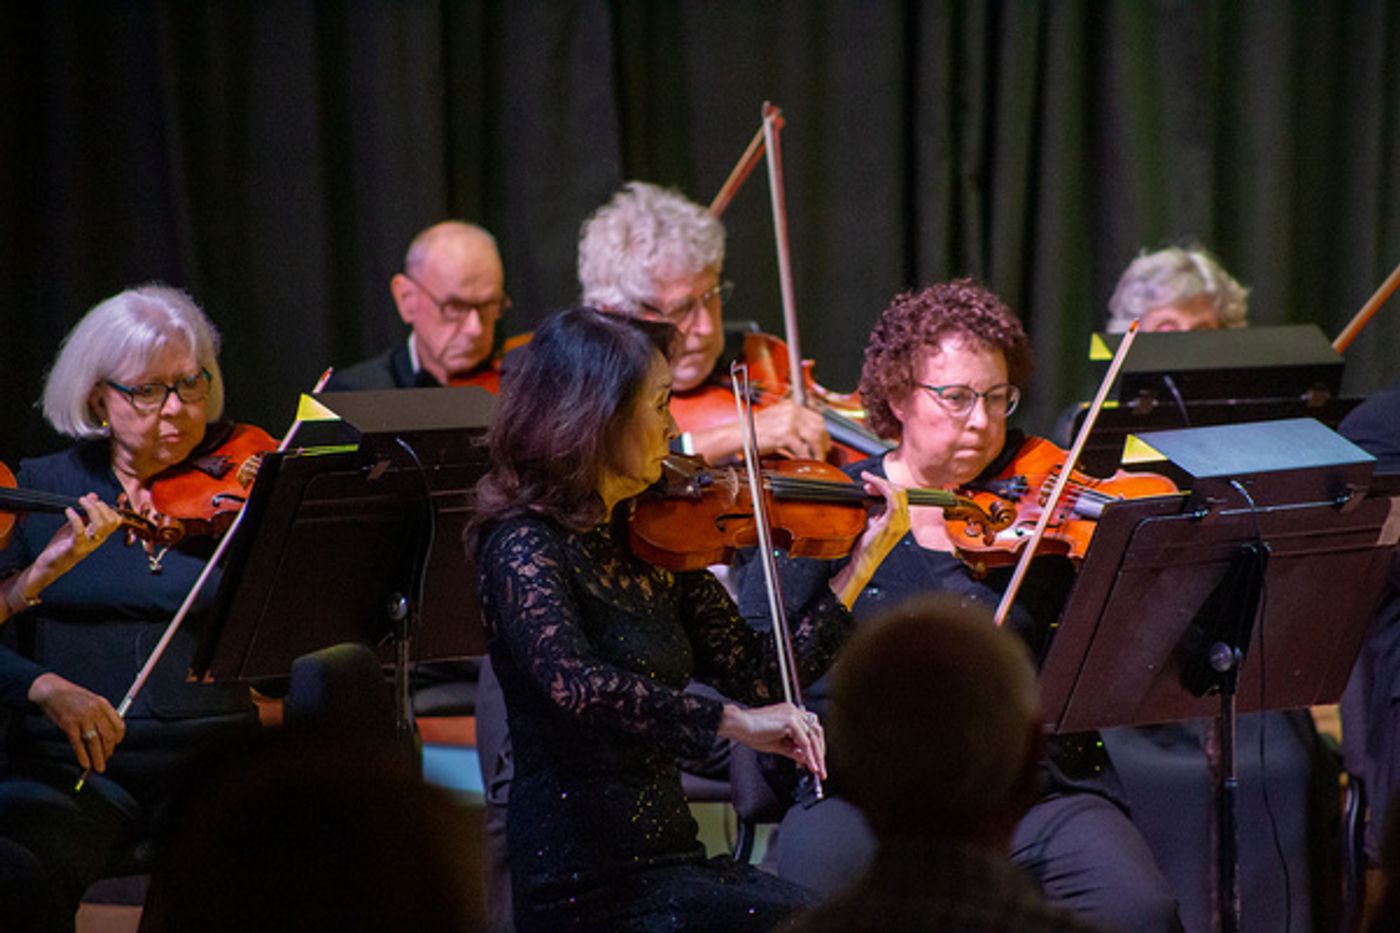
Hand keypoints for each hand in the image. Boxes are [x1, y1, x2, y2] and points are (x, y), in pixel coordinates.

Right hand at [27, 672, 124, 772]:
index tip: (115, 745)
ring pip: (94, 742)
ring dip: (98, 757)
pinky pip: (78, 744)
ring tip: (99, 767)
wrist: (52, 691)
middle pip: (107, 736)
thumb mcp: (92, 700)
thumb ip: (101, 714)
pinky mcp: (69, 725)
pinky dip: (82, 756)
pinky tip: (85, 764)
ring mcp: (82, 718)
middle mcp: (95, 711)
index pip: (118, 724)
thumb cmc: (73, 697)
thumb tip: (108, 733)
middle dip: (108, 751)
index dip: (118, 738)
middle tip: (106, 759)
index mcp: (103, 704)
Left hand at [30, 493, 120, 583]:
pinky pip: (80, 531)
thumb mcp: (76, 525)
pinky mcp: (76, 547)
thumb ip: (85, 512)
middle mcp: (97, 540)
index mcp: (100, 535)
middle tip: (85, 499)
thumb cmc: (64, 545)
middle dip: (100, 506)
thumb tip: (93, 495)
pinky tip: (68, 511)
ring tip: (80, 501)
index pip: (116, 520)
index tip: (95, 500)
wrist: (50, 565)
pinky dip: (75, 518)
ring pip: (101, 525)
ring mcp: (88, 544)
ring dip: (91, 509)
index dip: (108, 507)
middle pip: (110, 521)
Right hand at [718, 701, 826, 779]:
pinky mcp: (790, 721)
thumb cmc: (752, 732)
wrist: (739, 725)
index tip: (816, 762)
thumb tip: (804, 759)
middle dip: (820, 753)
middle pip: (816, 732)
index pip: (811, 730)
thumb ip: (792, 750)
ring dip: (817, 756)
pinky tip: (808, 765)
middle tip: (821, 770)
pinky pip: (804, 742)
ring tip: (817, 771)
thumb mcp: (777, 744)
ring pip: (813, 737)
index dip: (816, 747)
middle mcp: (794, 711)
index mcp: (792, 713)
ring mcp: (793, 715)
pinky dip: (808, 755)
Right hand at [752, 400, 829, 460]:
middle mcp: (792, 411)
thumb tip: (809, 435)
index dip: (824, 432)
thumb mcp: (777, 420)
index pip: (816, 417)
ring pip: (814, 437)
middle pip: (818, 426)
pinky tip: (805, 461)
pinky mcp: (785, 434)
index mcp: (791, 406)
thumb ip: (793, 424)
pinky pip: (802, 448)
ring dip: (817, 450)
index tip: (825, 442)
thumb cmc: (755, 430)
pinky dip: (806, 457)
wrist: (740, 434)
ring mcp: (789, 422)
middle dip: (824, 442)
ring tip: (817, 459)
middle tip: (824, 452)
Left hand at [830, 472, 908, 607]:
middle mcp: (905, 520)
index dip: (885, 485)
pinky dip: (881, 488)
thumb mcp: (873, 522)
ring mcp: (900, 522)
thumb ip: (876, 510)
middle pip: (900, 491)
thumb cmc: (866, 544)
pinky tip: (870, 486)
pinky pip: (892, 499)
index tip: (870, 482)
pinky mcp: (891, 523)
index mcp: (902, 520)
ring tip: (866, 483)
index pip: (899, 495)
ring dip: (880, 483)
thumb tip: (870, 495)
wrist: (864, 561)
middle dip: (882, 482)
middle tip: (866, 481)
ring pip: (897, 492)